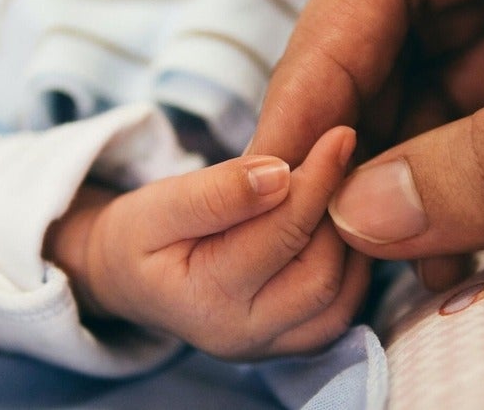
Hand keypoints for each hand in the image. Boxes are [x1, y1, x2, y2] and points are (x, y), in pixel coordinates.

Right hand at [45, 127, 369, 359]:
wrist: (131, 278)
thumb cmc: (142, 235)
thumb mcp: (160, 204)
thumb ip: (216, 192)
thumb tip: (280, 175)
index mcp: (205, 300)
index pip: (281, 235)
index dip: (317, 181)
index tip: (339, 135)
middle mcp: (243, 336)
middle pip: (321, 275)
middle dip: (337, 214)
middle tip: (341, 161)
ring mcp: (271, 347)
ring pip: (341, 297)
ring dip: (351, 240)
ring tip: (339, 190)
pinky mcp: (291, 344)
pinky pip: (342, 310)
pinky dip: (351, 266)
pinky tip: (337, 225)